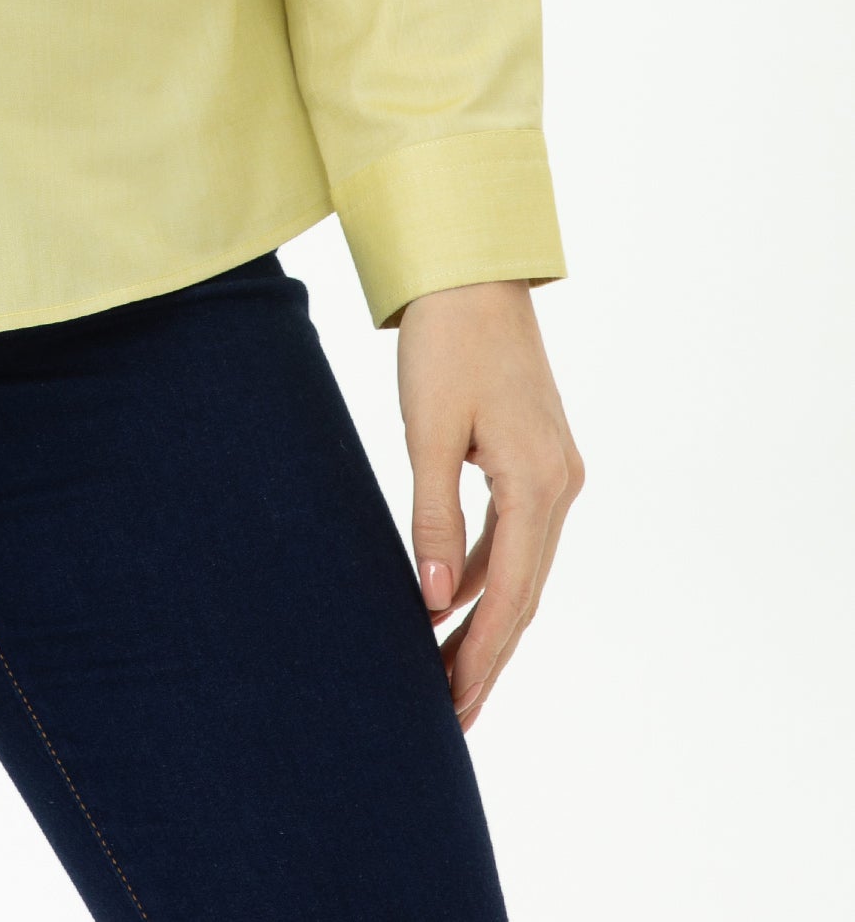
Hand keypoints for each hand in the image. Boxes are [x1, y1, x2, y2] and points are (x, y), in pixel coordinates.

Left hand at [396, 279, 582, 731]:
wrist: (473, 272)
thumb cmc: (446, 343)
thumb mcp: (428, 431)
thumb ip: (431, 518)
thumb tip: (433, 603)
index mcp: (538, 482)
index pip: (511, 595)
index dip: (482, 656)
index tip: (454, 707)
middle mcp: (560, 484)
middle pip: (524, 593)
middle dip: (487, 654)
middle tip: (451, 714)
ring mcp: (553, 471)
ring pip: (521, 567)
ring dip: (487, 618)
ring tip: (447, 671)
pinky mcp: (536, 457)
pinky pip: (514, 534)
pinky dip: (486, 572)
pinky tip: (452, 601)